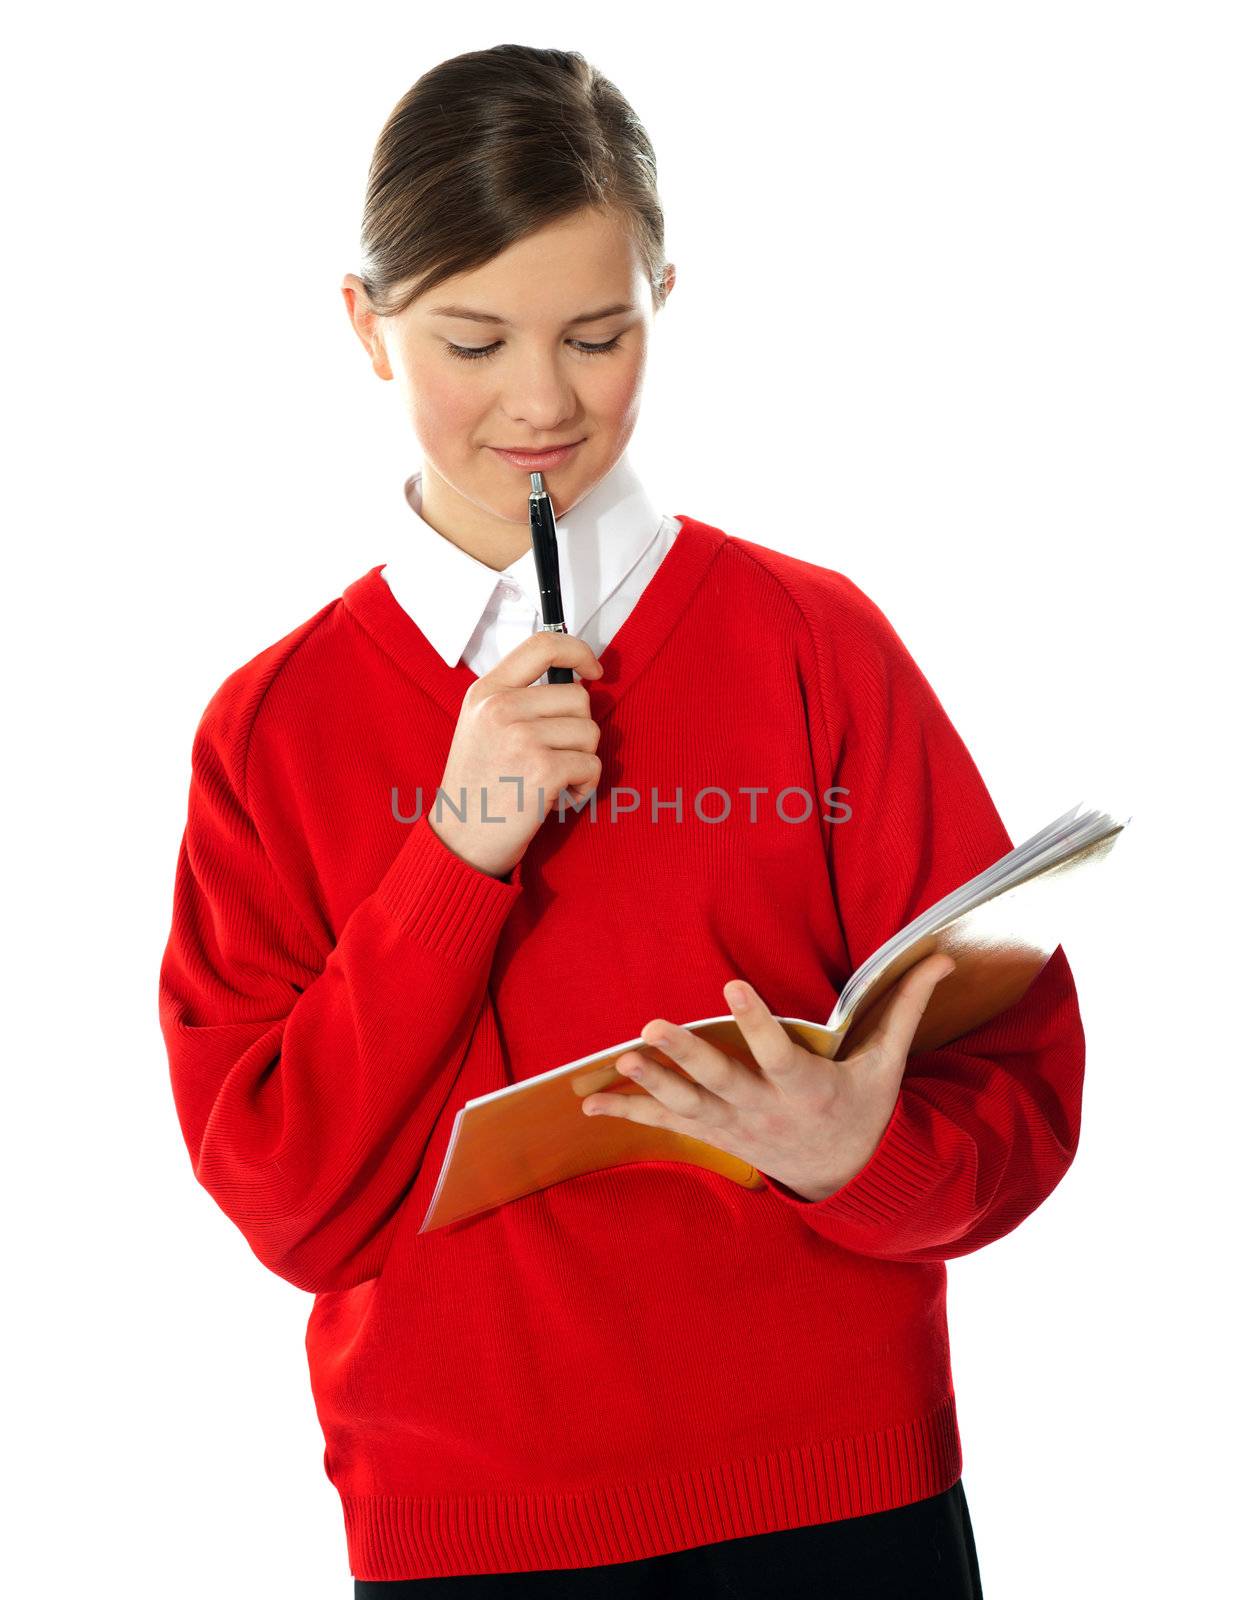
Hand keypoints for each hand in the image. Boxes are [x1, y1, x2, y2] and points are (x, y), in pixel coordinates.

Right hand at [431, 632, 604, 880]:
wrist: (460, 840)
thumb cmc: (478, 786)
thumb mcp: (481, 726)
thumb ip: (518, 698)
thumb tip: (575, 681)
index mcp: (486, 691)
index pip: (543, 645)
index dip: (579, 651)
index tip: (594, 670)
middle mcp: (500, 707)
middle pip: (578, 697)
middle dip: (578, 731)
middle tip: (553, 758)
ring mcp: (521, 737)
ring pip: (590, 732)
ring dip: (581, 761)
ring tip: (552, 781)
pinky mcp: (543, 769)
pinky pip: (592, 765)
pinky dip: (584, 787)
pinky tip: (557, 798)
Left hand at [579, 952, 956, 1200]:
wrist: (848, 1178)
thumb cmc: (865, 1107)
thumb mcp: (888, 1063)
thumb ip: (906, 1006)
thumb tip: (944, 956)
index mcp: (807, 1087)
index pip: (778, 1051)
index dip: (755, 1021)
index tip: (733, 983)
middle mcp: (765, 1110)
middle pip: (720, 1082)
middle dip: (686, 1056)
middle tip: (652, 1028)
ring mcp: (735, 1127)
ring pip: (687, 1105)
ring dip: (652, 1084)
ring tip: (619, 1059)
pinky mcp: (714, 1135)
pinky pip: (666, 1124)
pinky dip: (630, 1111)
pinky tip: (590, 1100)